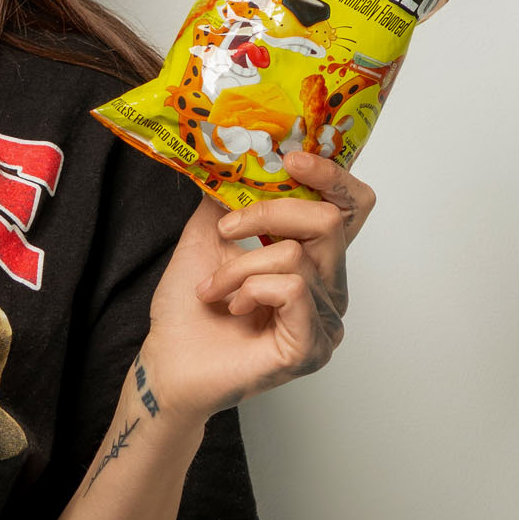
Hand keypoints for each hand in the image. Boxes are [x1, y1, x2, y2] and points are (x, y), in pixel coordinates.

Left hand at [140, 150, 375, 421]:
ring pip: (298, 257)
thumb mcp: (207, 237)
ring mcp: (325, 322)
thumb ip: (232, 198)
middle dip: (267, 215)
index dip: (332, 178)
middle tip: (225, 230)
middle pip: (329, 221)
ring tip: (214, 291)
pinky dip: (252, 289)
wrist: (166, 364)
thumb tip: (241, 155)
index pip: (351, 209)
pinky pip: (292, 290)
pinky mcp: (311, 347)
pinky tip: (233, 309)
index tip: (290, 160)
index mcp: (314, 260)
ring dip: (240, 267)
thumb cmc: (188, 312)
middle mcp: (330, 290)